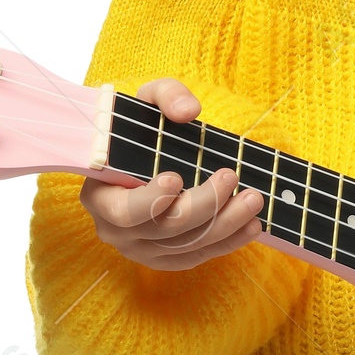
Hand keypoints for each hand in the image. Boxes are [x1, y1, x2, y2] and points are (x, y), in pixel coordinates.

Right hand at [79, 77, 266, 269]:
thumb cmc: (143, 128)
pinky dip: (228, 242)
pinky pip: (197, 257)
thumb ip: (166, 96)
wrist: (145, 154)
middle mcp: (116, 230)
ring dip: (225, 224)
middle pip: (164, 228)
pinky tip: (252, 224)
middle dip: (204, 205)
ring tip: (253, 199)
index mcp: (100, 195)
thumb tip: (188, 111)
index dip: (150, 200)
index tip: (176, 176)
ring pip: (186, 246)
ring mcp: (141, 249)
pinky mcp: (165, 258)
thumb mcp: (148, 100)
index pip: (124, 210)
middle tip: (230, 176)